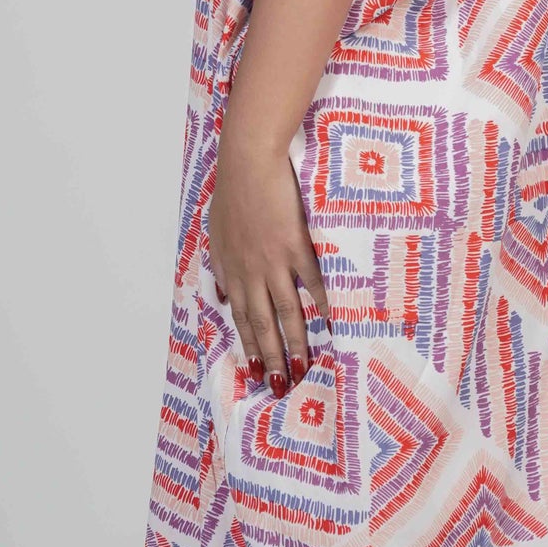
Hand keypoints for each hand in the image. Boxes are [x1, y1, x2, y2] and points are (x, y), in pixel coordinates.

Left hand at [208, 122, 330, 394]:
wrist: (248, 161)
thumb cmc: (233, 191)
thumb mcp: (216, 231)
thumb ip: (221, 265)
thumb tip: (222, 294)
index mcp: (230, 269)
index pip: (240, 316)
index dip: (249, 345)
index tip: (257, 371)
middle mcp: (249, 272)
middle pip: (261, 324)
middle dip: (271, 357)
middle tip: (281, 386)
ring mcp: (273, 261)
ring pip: (285, 312)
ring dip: (295, 343)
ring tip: (305, 368)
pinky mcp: (296, 245)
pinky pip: (312, 283)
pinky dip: (322, 304)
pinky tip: (330, 323)